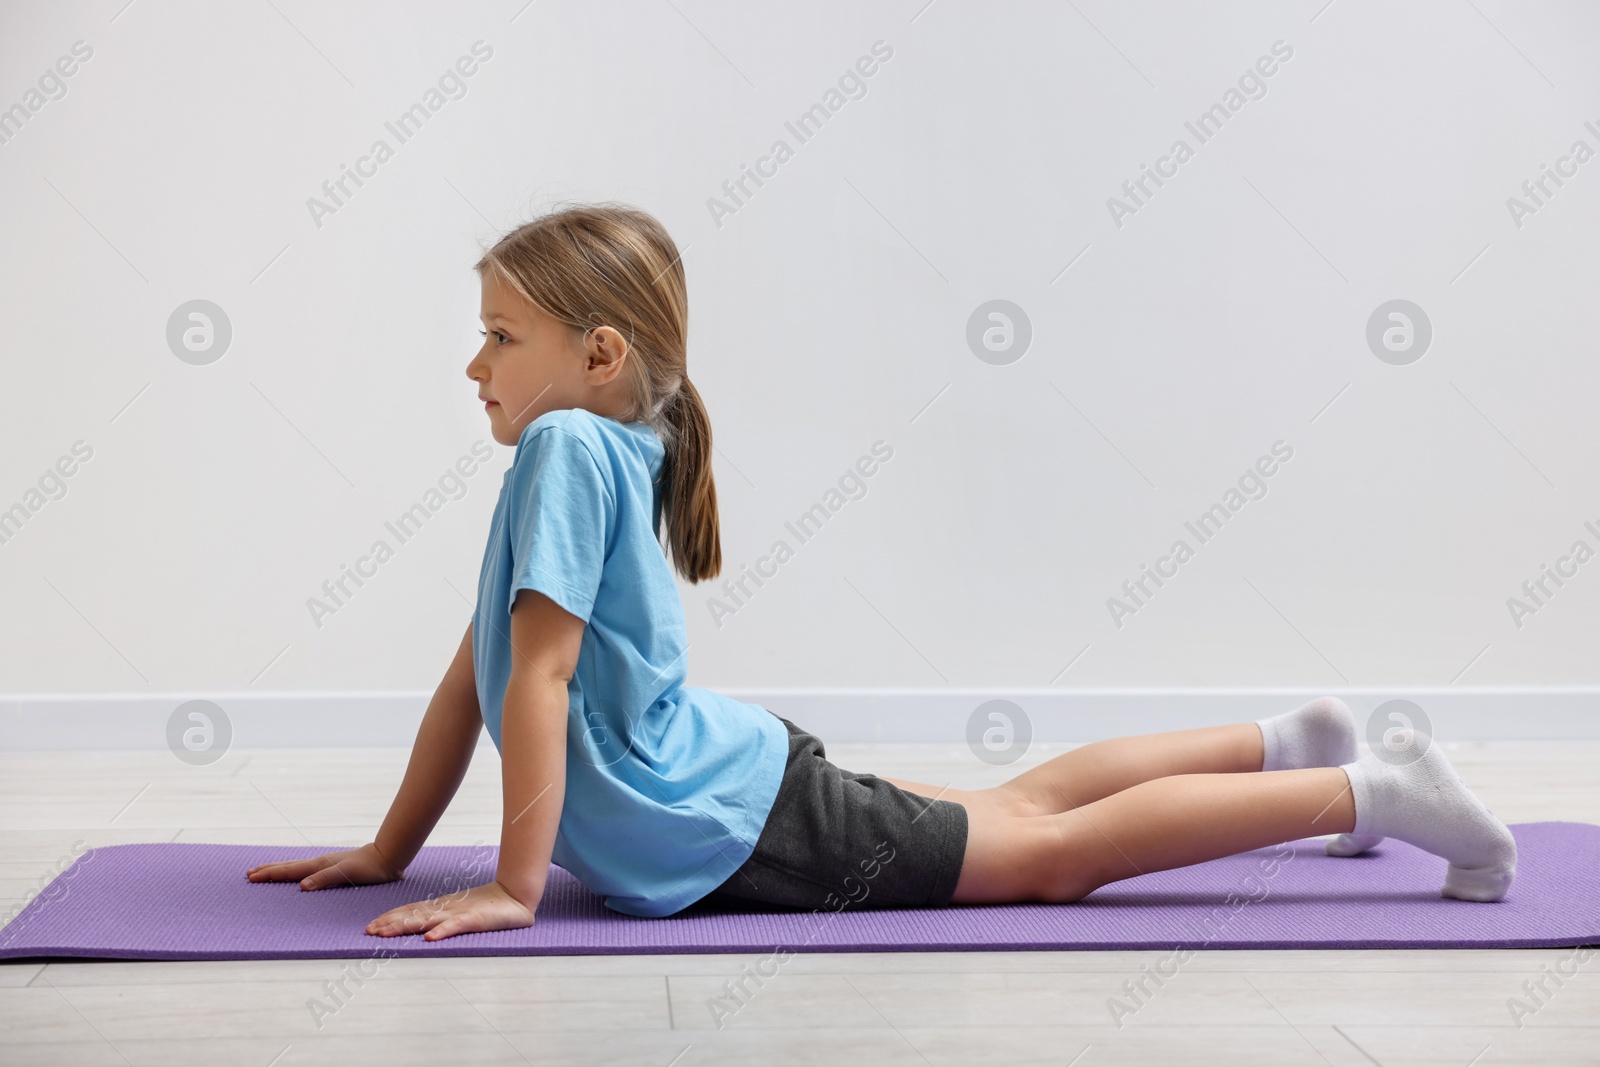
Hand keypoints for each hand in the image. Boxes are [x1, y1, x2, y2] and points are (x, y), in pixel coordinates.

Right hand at [246, 841, 402, 890]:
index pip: (289, 871)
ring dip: (278, 870)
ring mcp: (325, 864)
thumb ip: (325, 878)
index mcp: (319, 865)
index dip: (269, 874)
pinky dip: (294, 872)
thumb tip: (301, 886)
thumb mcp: (347, 874)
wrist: (387, 858)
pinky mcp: (332, 868)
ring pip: (296, 867)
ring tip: (265, 872)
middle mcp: (319, 863)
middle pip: (288, 866)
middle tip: (249, 874)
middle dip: (268, 870)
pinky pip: (306, 870)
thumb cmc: (369, 868)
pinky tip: (296, 876)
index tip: (251, 877)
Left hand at [365, 880, 534, 940]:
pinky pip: (456, 926)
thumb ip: (443, 919)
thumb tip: (422, 929)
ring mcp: (459, 913)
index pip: (411, 910)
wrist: (516, 897)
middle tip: (369, 930)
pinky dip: (442, 931)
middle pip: (413, 914)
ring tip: (386, 933)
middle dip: (390, 922)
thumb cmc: (489, 908)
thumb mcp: (460, 913)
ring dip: (405, 926)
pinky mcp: (475, 919)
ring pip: (427, 920)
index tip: (371, 925)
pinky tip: (429, 938)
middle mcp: (446, 908)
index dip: (391, 917)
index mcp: (442, 907)